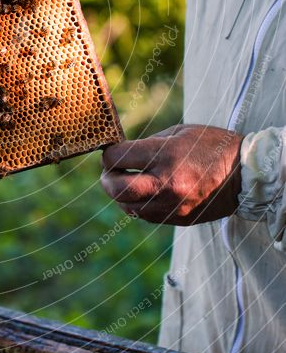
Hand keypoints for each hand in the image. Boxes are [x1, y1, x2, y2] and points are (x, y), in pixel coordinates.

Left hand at [101, 124, 243, 224]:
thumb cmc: (210, 146)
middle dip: (106, 178)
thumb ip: (146, 145)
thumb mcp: (177, 133)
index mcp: (165, 155)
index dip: (109, 154)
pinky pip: (145, 215)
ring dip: (121, 194)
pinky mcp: (177, 218)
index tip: (112, 151)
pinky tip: (144, 193)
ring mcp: (172, 205)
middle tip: (109, 171)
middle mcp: (166, 183)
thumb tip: (118, 153)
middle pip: (115, 189)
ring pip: (127, 206)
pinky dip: (138, 205)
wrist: (244, 174)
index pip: (117, 158)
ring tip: (128, 181)